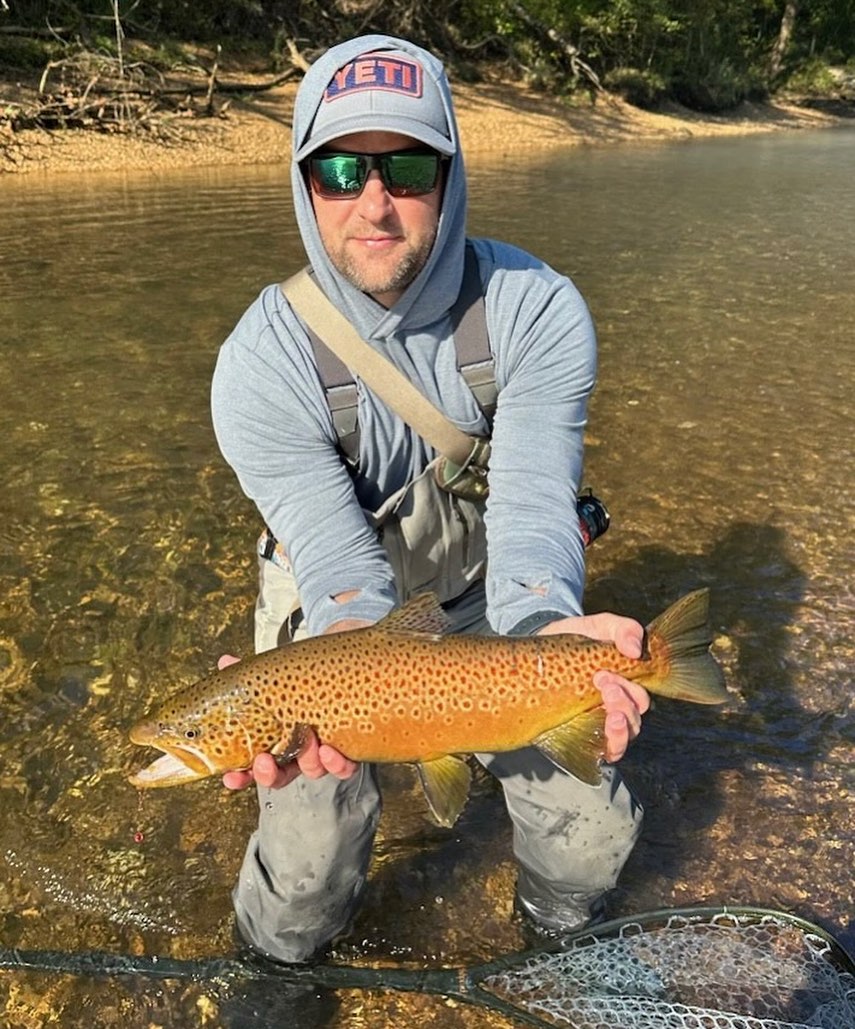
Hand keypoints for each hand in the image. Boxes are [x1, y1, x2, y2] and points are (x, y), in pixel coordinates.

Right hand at [216, 654, 358, 789]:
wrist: (347, 659)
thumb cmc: (309, 675)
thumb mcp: (278, 673)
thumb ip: (252, 672)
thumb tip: (226, 661)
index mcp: (276, 738)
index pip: (253, 767)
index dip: (240, 777)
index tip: (231, 777)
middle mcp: (299, 750)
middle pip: (281, 776)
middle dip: (269, 775)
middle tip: (263, 761)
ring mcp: (323, 749)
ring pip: (312, 770)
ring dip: (307, 761)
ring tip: (307, 739)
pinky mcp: (350, 745)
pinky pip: (344, 766)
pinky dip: (337, 764)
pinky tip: (330, 750)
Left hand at [538, 612, 649, 761]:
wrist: (542, 647)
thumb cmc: (578, 639)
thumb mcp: (601, 627)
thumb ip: (624, 630)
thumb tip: (635, 649)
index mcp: (626, 686)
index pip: (640, 698)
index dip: (630, 690)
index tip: (605, 673)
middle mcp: (616, 709)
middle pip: (634, 720)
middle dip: (622, 703)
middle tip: (600, 681)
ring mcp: (599, 724)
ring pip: (623, 739)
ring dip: (619, 727)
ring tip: (603, 707)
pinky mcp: (580, 735)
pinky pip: (601, 752)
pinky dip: (606, 746)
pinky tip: (598, 731)